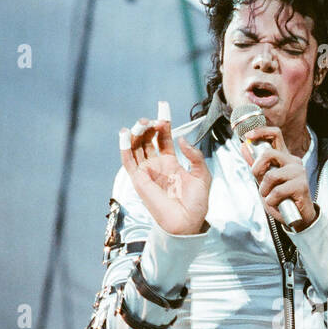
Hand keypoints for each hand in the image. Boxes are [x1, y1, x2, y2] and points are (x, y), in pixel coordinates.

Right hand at [120, 100, 210, 236]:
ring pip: (137, 146)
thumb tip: (180, 139)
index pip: (164, 137)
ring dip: (138, 132)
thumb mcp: (202, 175)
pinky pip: (128, 161)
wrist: (188, 223)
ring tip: (144, 123)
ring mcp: (146, 172)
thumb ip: (194, 155)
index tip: (163, 105)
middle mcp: (156, 165)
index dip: (163, 122)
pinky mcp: (138, 180)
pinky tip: (125, 133)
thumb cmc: (197, 203)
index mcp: (171, 163)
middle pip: (148, 139)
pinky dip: (124, 146)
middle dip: (150, 126)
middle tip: (155, 120)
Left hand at [240, 126, 316, 228]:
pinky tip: (277, 203)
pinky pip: (277, 191)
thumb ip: (256, 164)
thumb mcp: (264, 180)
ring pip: (271, 175)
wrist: (297, 217)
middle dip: (256, 168)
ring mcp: (299, 172)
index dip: (261, 132)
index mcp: (284, 157)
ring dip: (264, 190)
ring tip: (270, 197)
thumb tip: (244, 146)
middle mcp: (293, 161)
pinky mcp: (301, 185)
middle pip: (269, 153)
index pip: (275, 135)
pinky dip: (272, 200)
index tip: (248, 136)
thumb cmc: (281, 198)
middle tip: (258, 180)